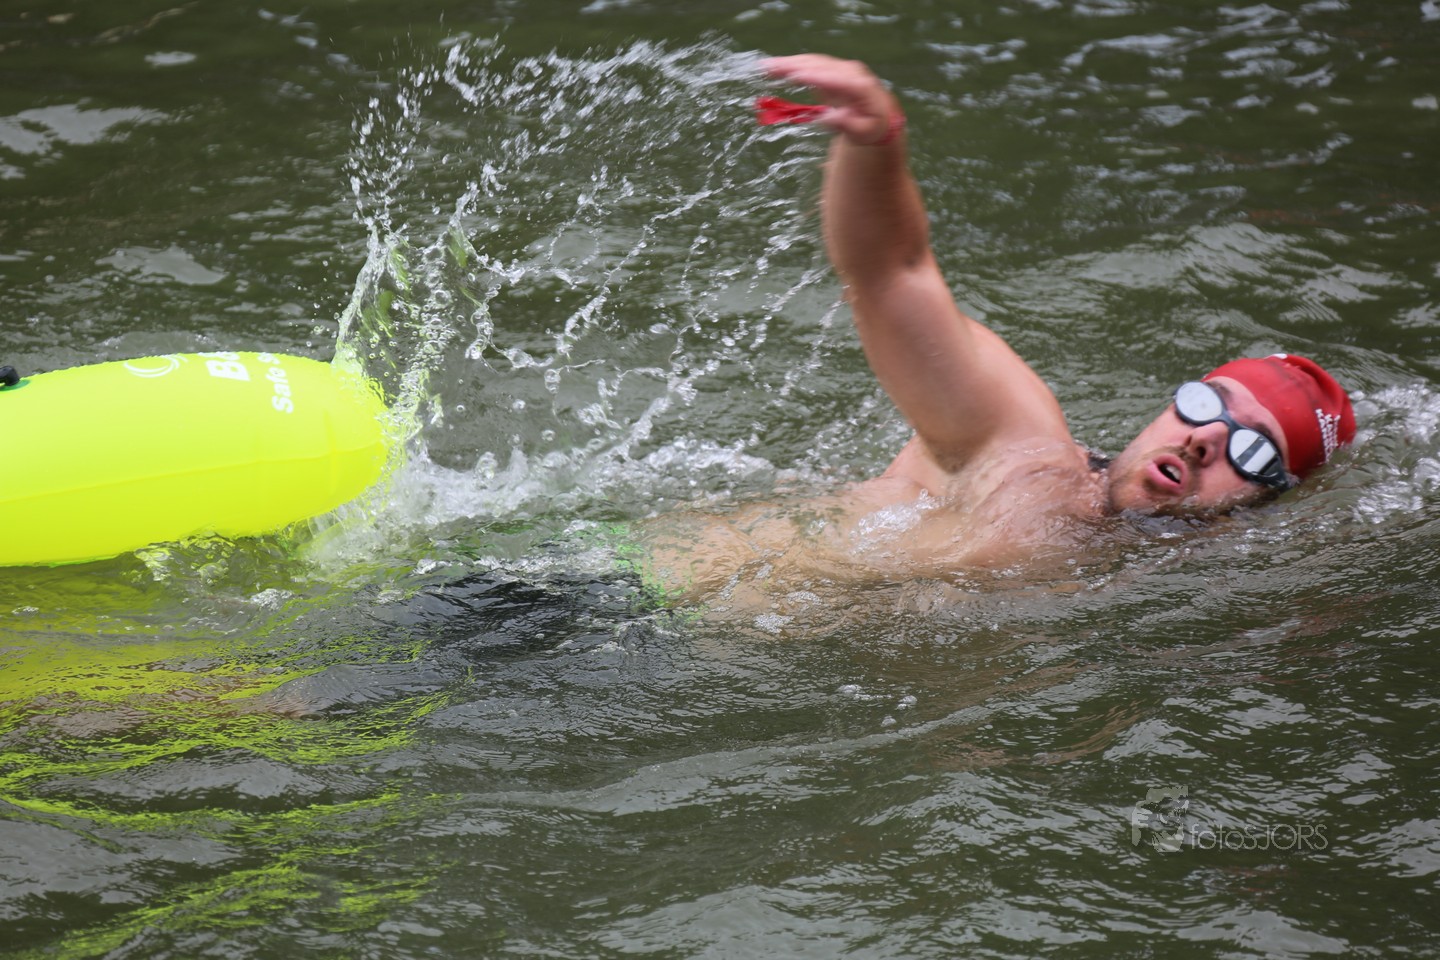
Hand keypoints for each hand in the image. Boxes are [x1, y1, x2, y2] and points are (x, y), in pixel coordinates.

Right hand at [762, 54, 901, 145]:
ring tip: (767, 66)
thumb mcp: (862, 132)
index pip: (838, 79)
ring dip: (790, 63)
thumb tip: (827, 117)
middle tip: (773, 68)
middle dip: (796, 66)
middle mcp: (850, 72)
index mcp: (861, 87)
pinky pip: (810, 64)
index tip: (798, 76)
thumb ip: (847, 125)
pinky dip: (792, 64)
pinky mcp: (830, 69)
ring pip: (813, 62)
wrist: (878, 114)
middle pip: (821, 66)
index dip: (818, 76)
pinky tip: (775, 66)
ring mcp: (840, 68)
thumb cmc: (870, 126)